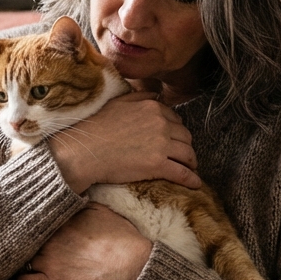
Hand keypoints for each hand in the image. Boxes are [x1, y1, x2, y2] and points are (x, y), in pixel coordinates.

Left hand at [15, 204, 151, 279]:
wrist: (129, 264)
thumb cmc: (121, 237)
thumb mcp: (101, 210)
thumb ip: (81, 203)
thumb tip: (72, 196)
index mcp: (59, 219)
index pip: (36, 218)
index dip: (33, 222)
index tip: (30, 224)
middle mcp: (49, 238)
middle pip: (26, 237)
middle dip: (24, 239)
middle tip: (20, 242)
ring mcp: (48, 260)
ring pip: (21, 257)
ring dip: (20, 257)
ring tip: (17, 259)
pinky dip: (18, 278)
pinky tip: (17, 276)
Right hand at [48, 92, 200, 192]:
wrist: (84, 151)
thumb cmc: (95, 128)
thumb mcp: (118, 102)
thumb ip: (139, 97)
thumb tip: (155, 96)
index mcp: (152, 107)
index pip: (175, 119)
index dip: (175, 131)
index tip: (173, 140)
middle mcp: (160, 123)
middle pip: (185, 136)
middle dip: (185, 146)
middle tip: (182, 155)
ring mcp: (161, 144)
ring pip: (188, 153)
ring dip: (190, 162)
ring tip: (189, 168)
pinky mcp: (158, 165)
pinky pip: (183, 173)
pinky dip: (192, 179)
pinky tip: (195, 183)